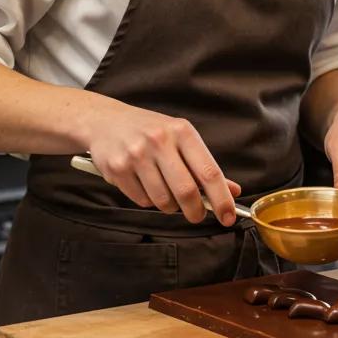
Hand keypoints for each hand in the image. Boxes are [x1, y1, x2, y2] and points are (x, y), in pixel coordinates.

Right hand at [84, 99, 239, 225]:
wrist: (105, 121)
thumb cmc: (150, 131)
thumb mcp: (180, 138)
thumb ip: (204, 165)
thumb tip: (232, 191)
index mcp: (182, 131)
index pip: (209, 172)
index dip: (222, 199)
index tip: (228, 216)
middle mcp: (160, 141)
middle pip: (186, 191)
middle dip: (195, 211)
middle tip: (197, 215)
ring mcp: (137, 155)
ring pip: (163, 200)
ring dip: (169, 206)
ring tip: (165, 191)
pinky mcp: (117, 169)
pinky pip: (141, 200)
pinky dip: (148, 200)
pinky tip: (144, 183)